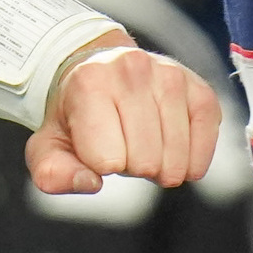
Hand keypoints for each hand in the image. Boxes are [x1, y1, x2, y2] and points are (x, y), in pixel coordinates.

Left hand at [29, 41, 220, 195]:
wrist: (100, 72)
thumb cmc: (76, 114)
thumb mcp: (48, 145)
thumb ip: (52, 172)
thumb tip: (90, 183)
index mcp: (90, 81)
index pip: (106, 160)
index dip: (99, 164)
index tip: (95, 144)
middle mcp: (133, 70)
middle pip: (144, 163)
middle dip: (130, 166)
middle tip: (121, 142)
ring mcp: (172, 76)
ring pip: (174, 160)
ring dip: (158, 165)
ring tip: (143, 140)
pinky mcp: (201, 90)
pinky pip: (204, 149)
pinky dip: (189, 162)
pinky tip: (172, 149)